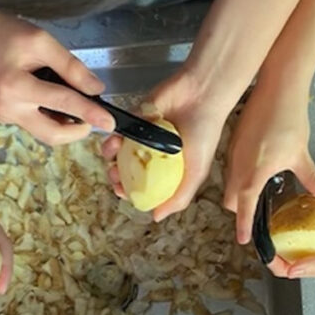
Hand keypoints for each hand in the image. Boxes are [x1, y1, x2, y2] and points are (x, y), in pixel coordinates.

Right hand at [0, 7, 114, 144]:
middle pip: (52, 134)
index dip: (90, 113)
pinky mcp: (2, 114)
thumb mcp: (41, 41)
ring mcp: (3, 115)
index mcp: (16, 87)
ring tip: (73, 101)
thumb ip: (70, 67)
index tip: (110, 122)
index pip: (63, 104)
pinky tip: (53, 98)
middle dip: (77, 131)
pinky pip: (32, 123)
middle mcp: (7, 108)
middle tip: (93, 117)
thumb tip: (95, 89)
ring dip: (63, 123)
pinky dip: (49, 116)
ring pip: (43, 131)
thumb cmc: (3, 31)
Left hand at [101, 70, 234, 220]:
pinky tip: (116, 141)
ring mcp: (141, 136)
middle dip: (116, 177)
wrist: (201, 96)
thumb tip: (156, 218)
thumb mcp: (197, 172)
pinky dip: (112, 139)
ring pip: (117, 153)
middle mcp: (152, 154)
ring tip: (114, 159)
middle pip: (126, 171)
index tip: (123, 193)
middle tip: (115, 177)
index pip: (143, 186)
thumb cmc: (204, 134)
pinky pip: (117, 132)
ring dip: (110, 159)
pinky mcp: (134, 118)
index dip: (130, 192)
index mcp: (167, 169)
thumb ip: (179, 197)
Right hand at [223, 81, 314, 243]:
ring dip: (236, 192)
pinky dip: (237, 176)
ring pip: (227, 183)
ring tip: (255, 196)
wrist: (276, 88)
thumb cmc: (289, 120)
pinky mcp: (233, 142)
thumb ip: (314, 180)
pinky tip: (255, 171)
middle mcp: (236, 166)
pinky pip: (230, 167)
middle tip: (254, 216)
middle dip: (238, 210)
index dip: (243, 226)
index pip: (242, 208)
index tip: (244, 240)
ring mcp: (232, 153)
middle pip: (229, 199)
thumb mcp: (301, 154)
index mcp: (252, 174)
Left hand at [268, 205, 314, 278]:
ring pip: (297, 230)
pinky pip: (311, 214)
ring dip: (286, 223)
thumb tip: (290, 271)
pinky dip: (303, 209)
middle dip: (275, 240)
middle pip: (288, 248)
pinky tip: (296, 201)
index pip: (287, 268)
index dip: (272, 261)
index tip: (263, 248)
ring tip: (274, 212)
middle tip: (265, 225)